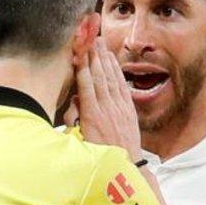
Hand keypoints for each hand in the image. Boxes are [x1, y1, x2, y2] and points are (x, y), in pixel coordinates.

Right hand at [73, 37, 141, 161]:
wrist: (125, 167)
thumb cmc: (98, 156)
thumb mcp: (82, 141)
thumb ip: (78, 118)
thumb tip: (76, 97)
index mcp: (92, 117)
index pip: (86, 85)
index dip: (82, 66)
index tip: (78, 50)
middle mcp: (107, 109)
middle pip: (99, 77)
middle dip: (94, 55)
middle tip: (89, 37)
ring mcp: (119, 108)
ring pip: (111, 78)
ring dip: (105, 59)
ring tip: (99, 42)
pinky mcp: (128, 109)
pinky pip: (122, 86)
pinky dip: (117, 71)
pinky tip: (112, 60)